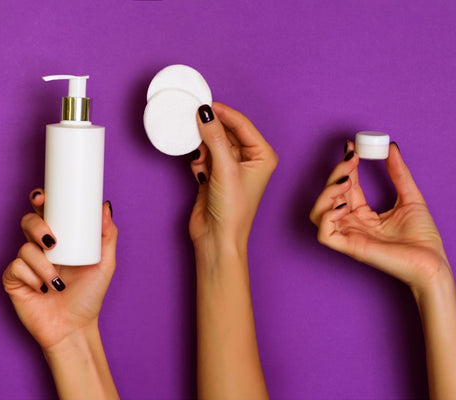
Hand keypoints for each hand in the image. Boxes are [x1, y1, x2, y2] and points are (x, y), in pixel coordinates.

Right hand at [3, 189, 117, 349]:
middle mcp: (39, 249)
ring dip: (43, 266)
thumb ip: (107, 235)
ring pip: (25, 249)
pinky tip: (43, 290)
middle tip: (51, 242)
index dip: (40, 200)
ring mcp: (25, 264)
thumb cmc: (88, 297)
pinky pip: (16, 268)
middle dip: (37, 226)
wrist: (73, 328)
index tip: (42, 197)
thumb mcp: (104, 264)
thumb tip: (104, 206)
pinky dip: (32, 278)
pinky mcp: (14, 280)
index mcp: (59, 240)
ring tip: (57, 281)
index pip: (46, 212)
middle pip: (28, 222)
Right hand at [188, 102, 277, 250]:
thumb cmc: (232, 211)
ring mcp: (231, 166)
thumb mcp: (225, 169)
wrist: (217, 239)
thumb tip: (205, 113)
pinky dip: (197, 160)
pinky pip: (203, 155)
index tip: (204, 104)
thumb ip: (215, 138)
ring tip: (201, 161)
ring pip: (212, 142)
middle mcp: (249, 159)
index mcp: (262, 155)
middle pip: (226, 131)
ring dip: (202, 149)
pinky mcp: (214, 174)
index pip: (242, 124)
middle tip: (193, 125)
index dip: (223, 112)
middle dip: (210, 132)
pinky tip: (198, 173)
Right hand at [309, 141, 448, 288]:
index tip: (351, 146)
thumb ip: (399, 173)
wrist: (432, 263)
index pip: (347, 186)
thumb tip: (391, 147)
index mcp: (364, 215)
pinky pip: (324, 234)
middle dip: (336, 173)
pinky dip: (328, 216)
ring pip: (318, 213)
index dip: (345, 166)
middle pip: (330, 196)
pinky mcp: (351, 249)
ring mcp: (350, 236)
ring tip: (345, 180)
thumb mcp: (411, 197)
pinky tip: (344, 206)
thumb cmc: (423, 238)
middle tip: (352, 158)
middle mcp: (353, 224)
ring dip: (326, 193)